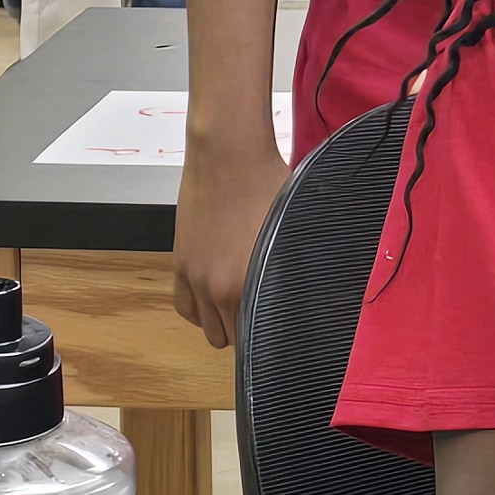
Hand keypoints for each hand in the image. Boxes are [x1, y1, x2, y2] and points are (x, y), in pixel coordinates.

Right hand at [172, 125, 290, 352]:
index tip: (281, 329)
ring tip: (240, 308)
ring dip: (223, 324)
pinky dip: (198, 311)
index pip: (259, 336)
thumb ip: (297, 266)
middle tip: (264, 316)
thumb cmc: (267, 184)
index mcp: (251, 283)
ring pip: (207, 329)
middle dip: (249, 332)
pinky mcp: (180, 264)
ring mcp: (195, 278)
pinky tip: (212, 302)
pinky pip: (184, 307)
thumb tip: (315, 288)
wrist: (228, 155)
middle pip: (232, 338)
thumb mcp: (294, 228)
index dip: (272, 336)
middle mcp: (218, 288)